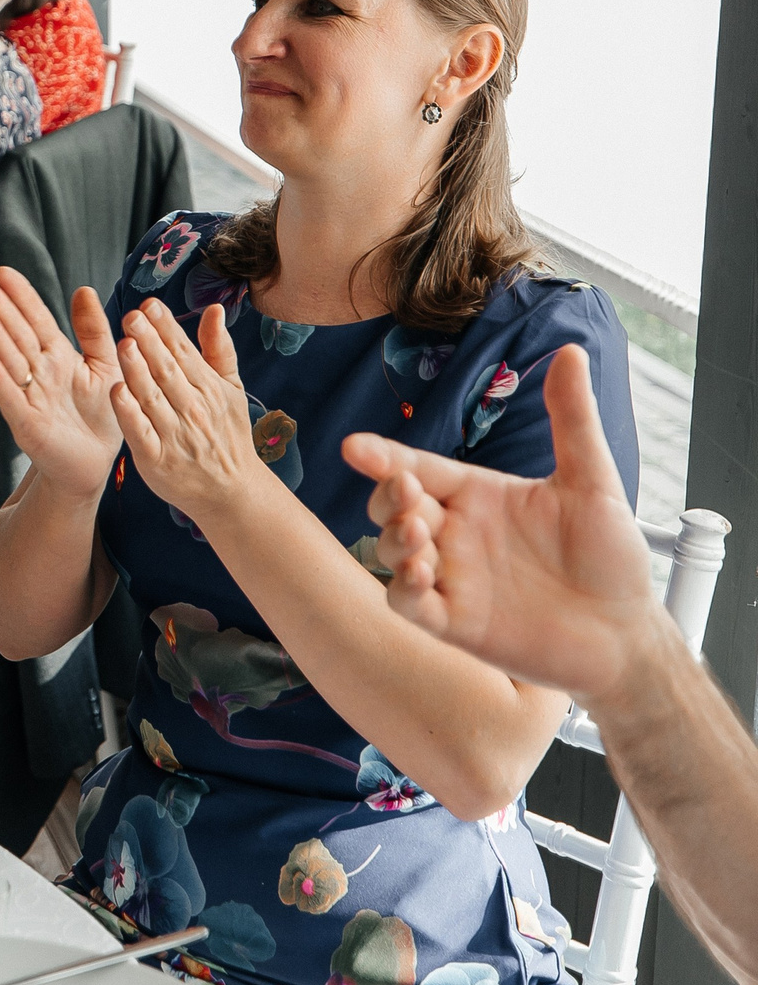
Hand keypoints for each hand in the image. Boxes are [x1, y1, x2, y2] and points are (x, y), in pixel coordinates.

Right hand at [0, 268, 122, 500]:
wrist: (95, 463)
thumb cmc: (100, 417)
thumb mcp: (106, 364)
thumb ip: (93, 329)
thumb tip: (84, 290)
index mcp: (57, 355)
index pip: (36, 318)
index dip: (20, 295)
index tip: (3, 273)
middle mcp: (39, 372)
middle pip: (17, 333)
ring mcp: (29, 395)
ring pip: (9, 359)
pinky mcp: (26, 422)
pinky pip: (10, 396)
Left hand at [109, 300, 267, 525]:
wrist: (230, 492)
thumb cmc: (226, 435)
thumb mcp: (231, 390)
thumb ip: (219, 349)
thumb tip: (214, 309)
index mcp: (209, 389)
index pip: (184, 353)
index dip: (166, 328)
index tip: (150, 305)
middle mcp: (192, 409)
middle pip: (167, 371)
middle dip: (149, 342)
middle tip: (131, 316)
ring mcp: (174, 435)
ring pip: (152, 397)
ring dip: (137, 370)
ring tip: (123, 344)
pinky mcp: (156, 459)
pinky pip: (140, 432)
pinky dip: (129, 412)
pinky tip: (116, 391)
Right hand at [346, 345, 660, 704]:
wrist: (629, 632)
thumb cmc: (612, 557)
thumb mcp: (592, 480)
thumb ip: (571, 418)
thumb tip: (571, 352)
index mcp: (477, 496)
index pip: (417, 466)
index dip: (382, 456)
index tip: (355, 446)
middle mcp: (456, 533)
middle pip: (393, 504)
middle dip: (386, 494)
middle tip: (406, 489)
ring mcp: (451, 577)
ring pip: (391, 549)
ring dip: (392, 536)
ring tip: (419, 530)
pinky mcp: (454, 622)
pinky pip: (408, 603)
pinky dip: (403, 587)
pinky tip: (420, 573)